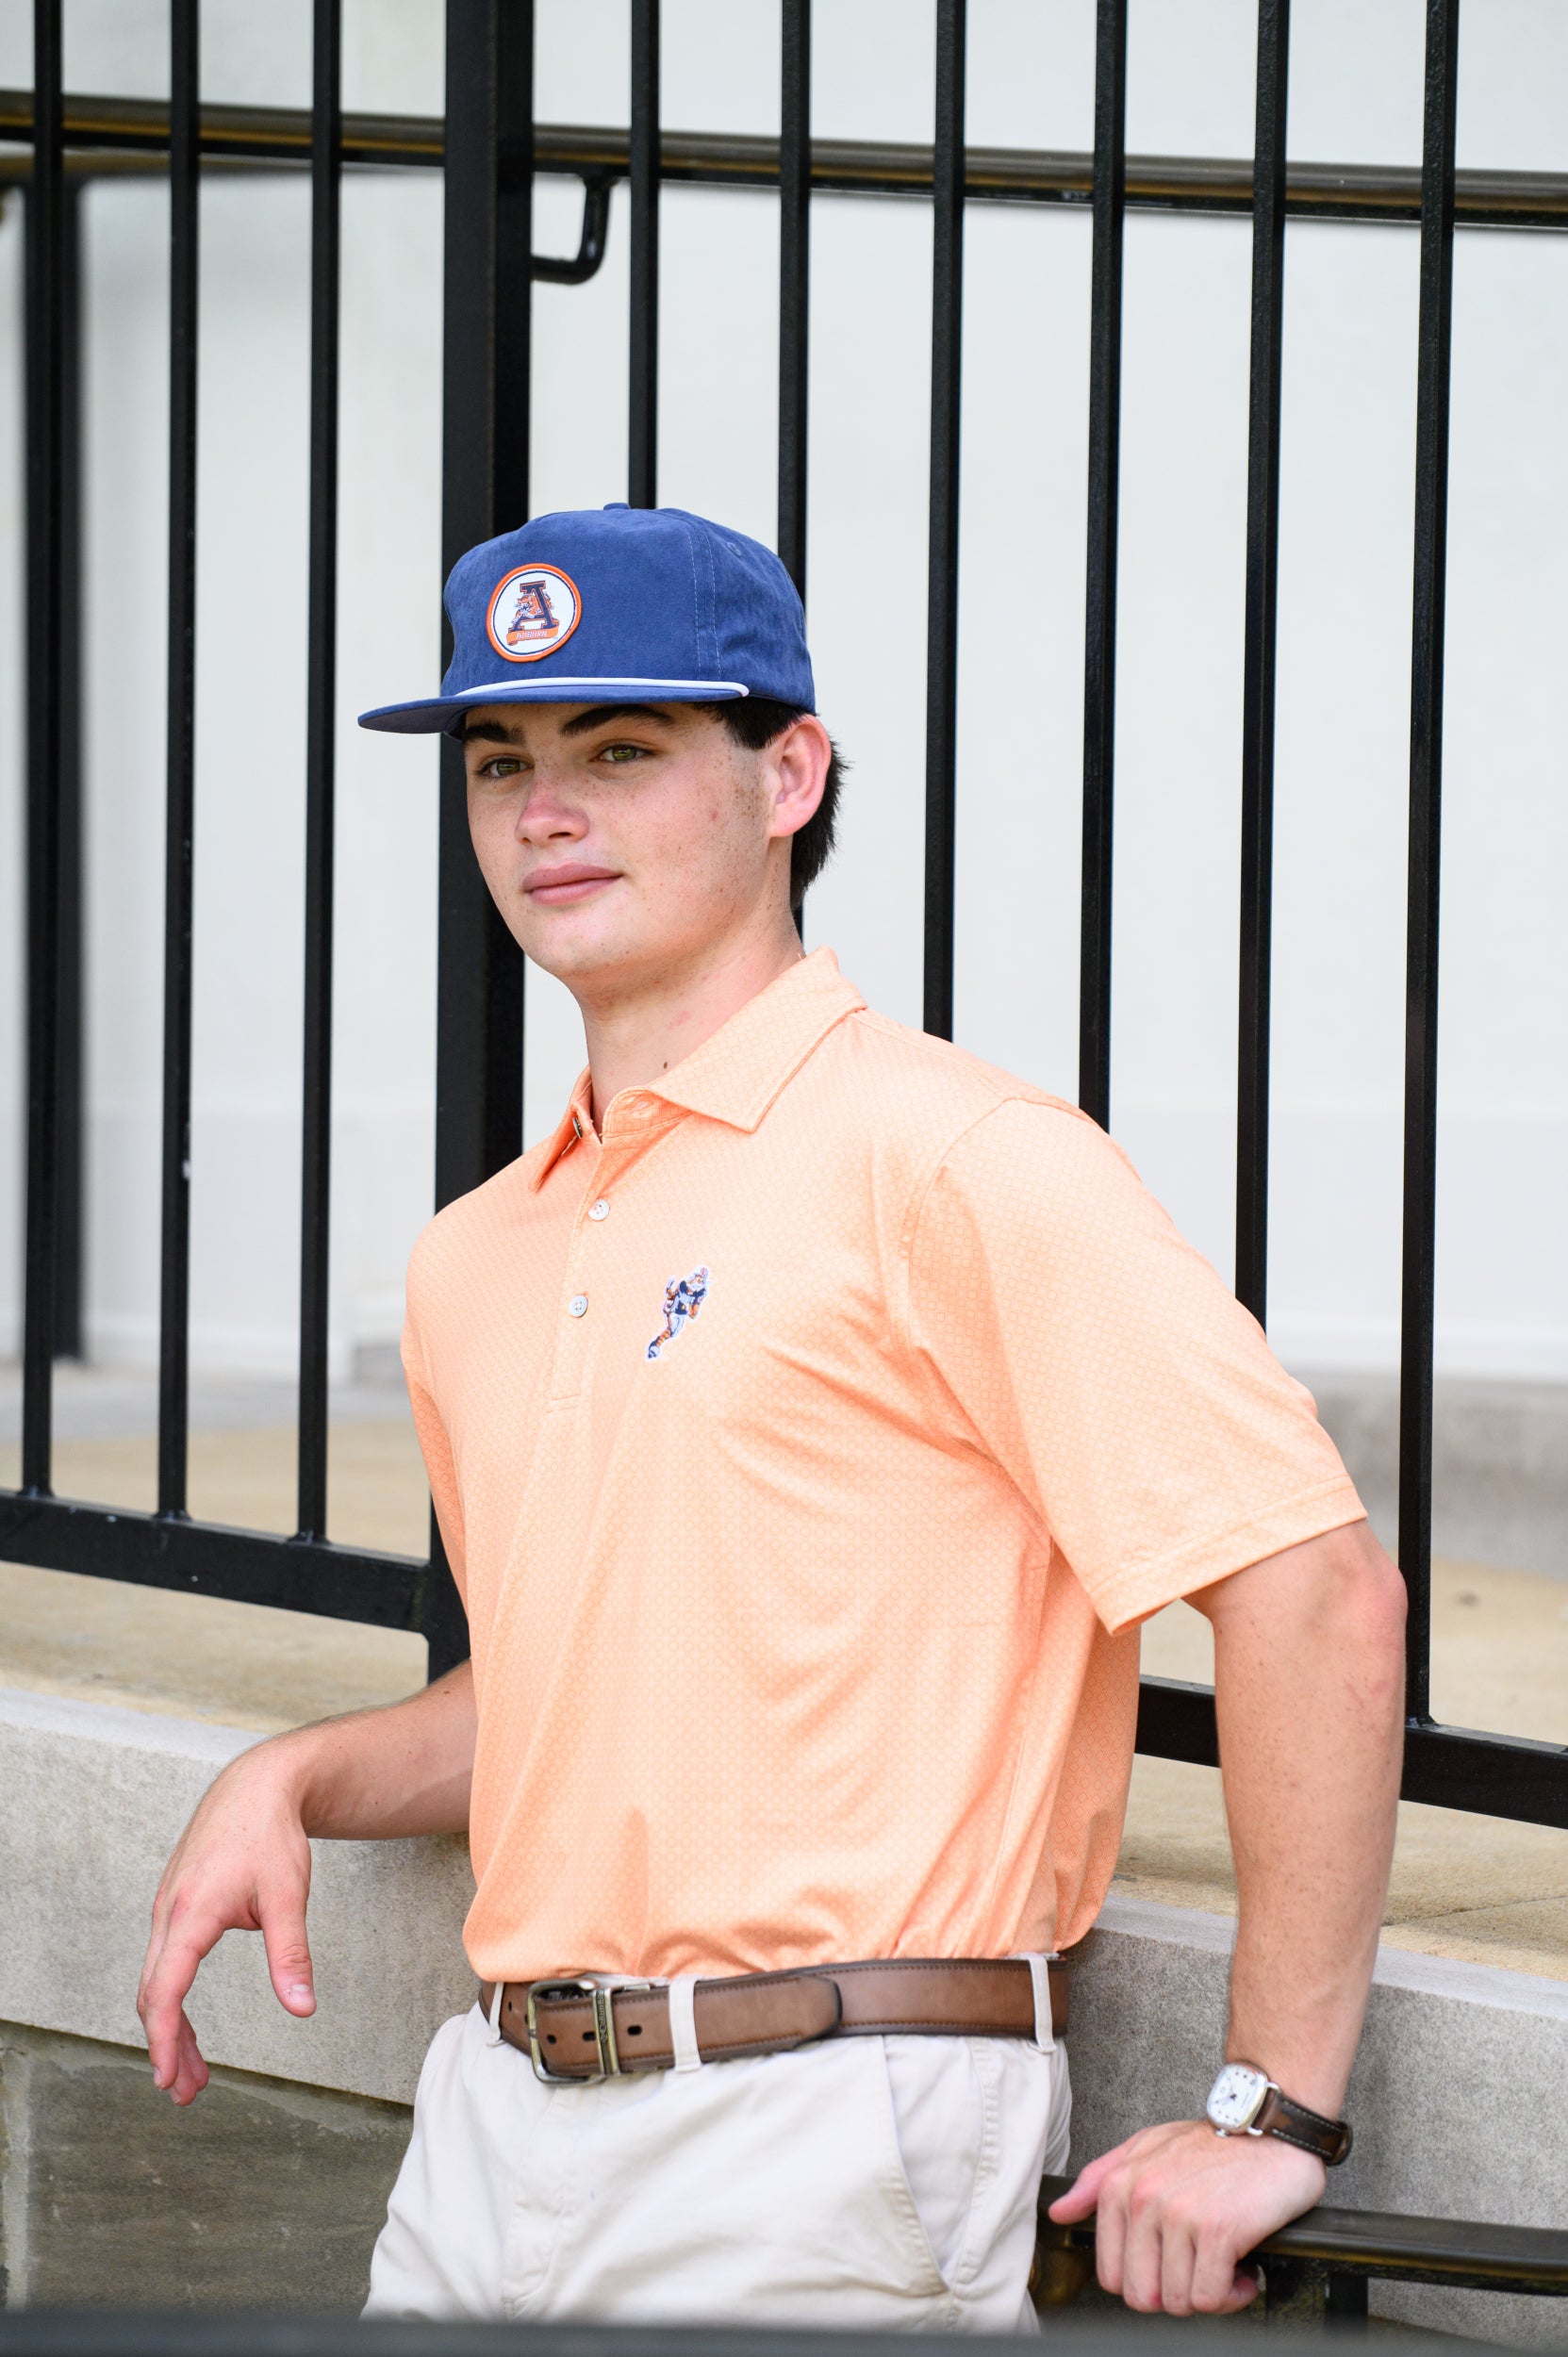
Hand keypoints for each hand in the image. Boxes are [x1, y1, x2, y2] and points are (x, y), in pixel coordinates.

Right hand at [137, 1740, 316, 2106]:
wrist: (257, 1786)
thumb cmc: (271, 1836)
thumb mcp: (289, 1896)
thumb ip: (291, 1954)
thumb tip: (302, 2008)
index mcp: (191, 1912)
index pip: (164, 1989)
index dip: (164, 2039)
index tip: (169, 2078)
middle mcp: (169, 1912)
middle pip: (153, 1993)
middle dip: (166, 2046)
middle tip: (184, 2092)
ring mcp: (168, 1907)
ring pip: (156, 1979)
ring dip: (169, 2026)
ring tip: (192, 2071)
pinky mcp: (176, 1905)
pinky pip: (164, 1960)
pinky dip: (171, 1996)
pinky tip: (186, 2020)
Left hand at [1049, 2119, 1326, 2313]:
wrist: (1273, 2130)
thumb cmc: (1214, 2143)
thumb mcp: (1146, 2148)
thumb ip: (1098, 2180)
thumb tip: (1059, 2212)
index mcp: (1121, 2185)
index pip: (1111, 2275)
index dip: (1144, 2281)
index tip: (1170, 2265)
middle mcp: (1144, 2199)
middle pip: (1141, 2296)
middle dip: (1173, 2294)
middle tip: (1198, 2269)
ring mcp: (1179, 2215)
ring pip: (1178, 2302)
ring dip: (1208, 2294)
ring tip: (1223, 2263)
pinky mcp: (1217, 2230)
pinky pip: (1211, 2298)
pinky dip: (1233, 2294)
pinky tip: (1243, 2269)